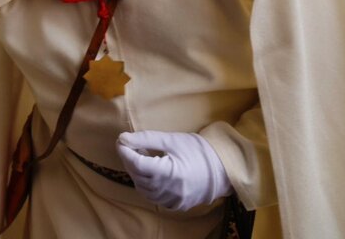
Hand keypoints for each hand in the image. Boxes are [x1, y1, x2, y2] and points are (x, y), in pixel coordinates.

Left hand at [116, 131, 231, 210]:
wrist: (223, 168)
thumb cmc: (197, 150)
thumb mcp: (171, 139)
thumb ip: (146, 139)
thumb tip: (123, 138)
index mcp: (170, 172)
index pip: (137, 164)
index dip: (125, 152)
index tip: (121, 141)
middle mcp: (171, 190)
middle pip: (138, 176)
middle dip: (130, 161)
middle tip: (131, 147)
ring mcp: (174, 200)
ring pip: (144, 189)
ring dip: (138, 174)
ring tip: (144, 159)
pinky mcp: (177, 205)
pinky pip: (154, 198)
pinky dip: (148, 186)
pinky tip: (152, 174)